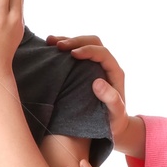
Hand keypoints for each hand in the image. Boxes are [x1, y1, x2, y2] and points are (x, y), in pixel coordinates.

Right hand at [45, 34, 144, 155]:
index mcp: (114, 72)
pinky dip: (64, 49)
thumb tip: (97, 82)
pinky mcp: (86, 69)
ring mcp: (95, 65)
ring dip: (68, 40)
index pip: (102, 53)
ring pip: (83, 44)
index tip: (72, 54)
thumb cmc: (115, 121)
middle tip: (58, 46)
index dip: (88, 50)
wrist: (114, 125)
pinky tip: (50, 48)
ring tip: (50, 42)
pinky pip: (76, 53)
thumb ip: (111, 99)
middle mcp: (106, 65)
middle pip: (93, 42)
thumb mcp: (115, 113)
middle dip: (75, 41)